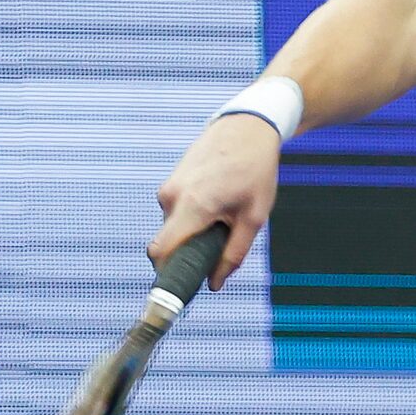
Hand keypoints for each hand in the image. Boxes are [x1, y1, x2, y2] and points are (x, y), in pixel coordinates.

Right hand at [150, 115, 282, 289]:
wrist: (247, 128)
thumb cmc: (254, 171)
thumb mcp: (254, 218)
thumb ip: (233, 254)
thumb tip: (215, 284)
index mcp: (193, 206)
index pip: (161, 251)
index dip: (166, 273)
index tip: (179, 286)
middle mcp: (172, 196)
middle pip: (170, 242)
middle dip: (189, 252)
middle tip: (218, 247)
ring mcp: (168, 187)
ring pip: (174, 226)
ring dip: (193, 231)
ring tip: (224, 215)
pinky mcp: (170, 181)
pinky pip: (176, 211)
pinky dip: (192, 217)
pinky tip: (216, 203)